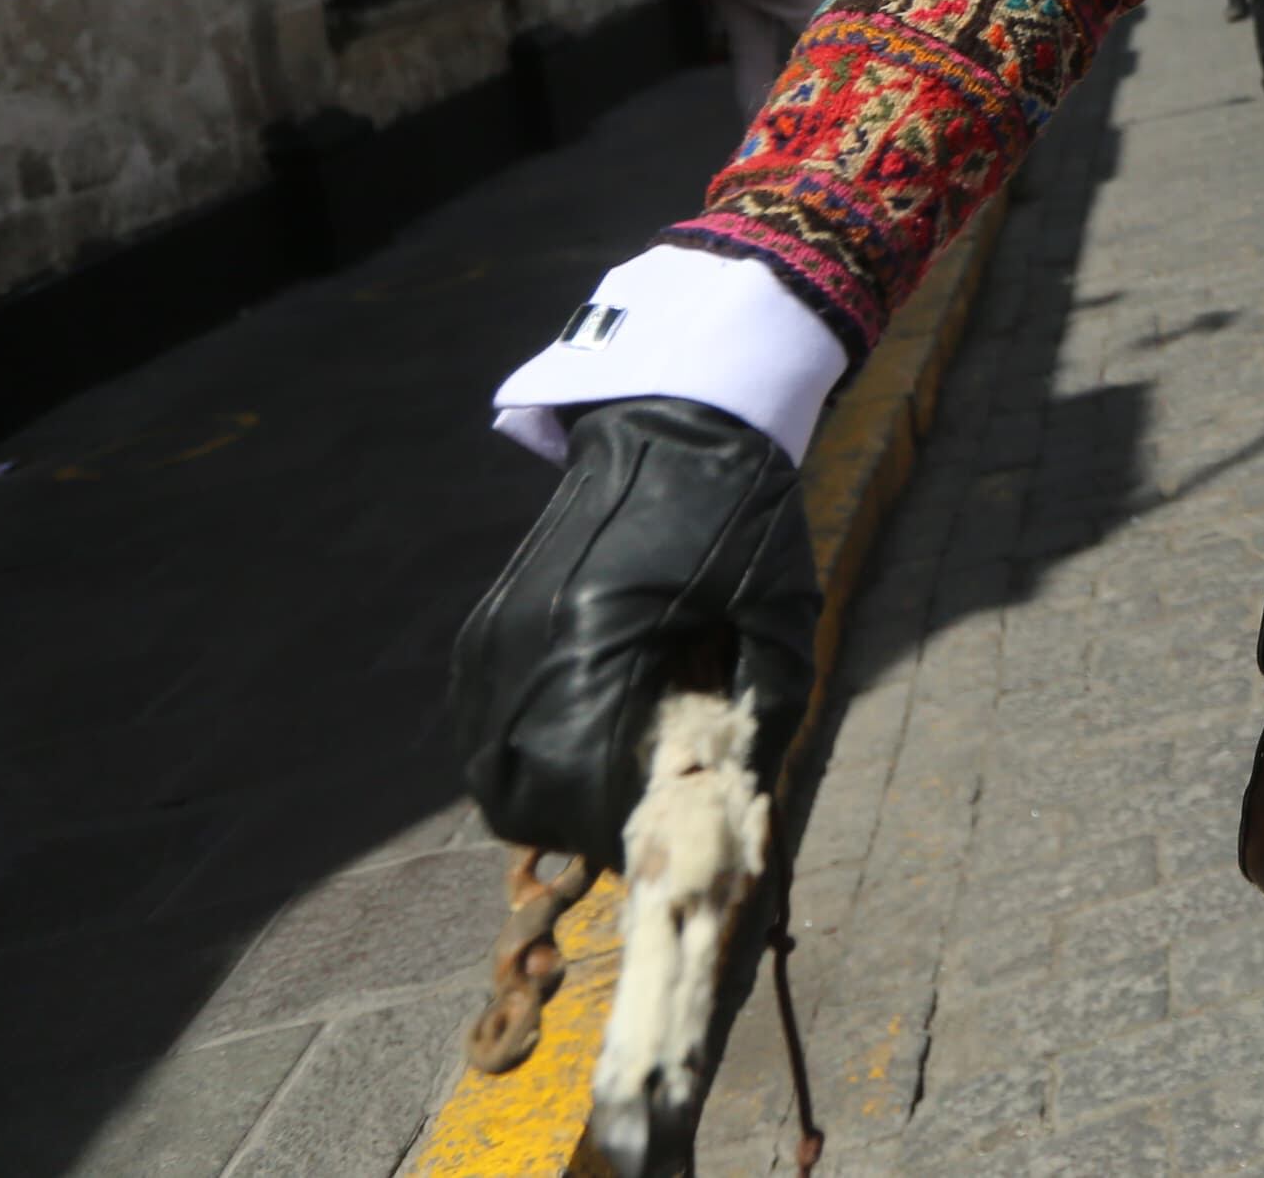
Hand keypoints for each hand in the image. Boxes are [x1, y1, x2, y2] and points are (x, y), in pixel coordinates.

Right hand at [450, 398, 819, 862]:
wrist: (679, 422)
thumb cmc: (744, 515)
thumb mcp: (783, 610)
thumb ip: (772, 708)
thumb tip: (752, 802)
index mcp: (603, 638)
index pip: (580, 786)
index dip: (622, 833)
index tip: (667, 842)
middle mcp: (529, 641)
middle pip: (516, 793)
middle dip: (576, 826)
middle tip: (635, 820)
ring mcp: (498, 631)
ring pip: (486, 766)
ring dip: (540, 796)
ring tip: (605, 786)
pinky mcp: (488, 621)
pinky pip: (480, 721)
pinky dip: (517, 753)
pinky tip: (574, 741)